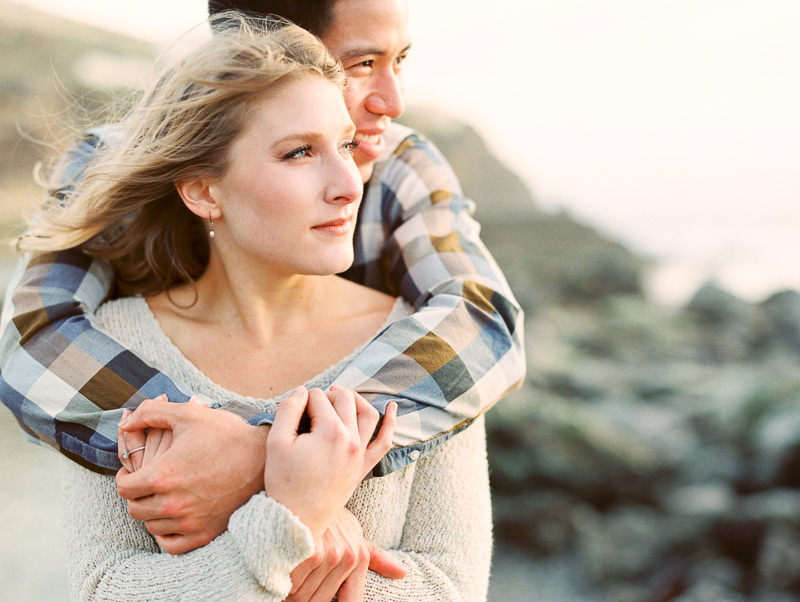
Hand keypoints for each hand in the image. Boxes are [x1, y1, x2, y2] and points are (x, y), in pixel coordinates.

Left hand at [115, 396, 268, 553]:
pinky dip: (166, 533)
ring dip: (152, 512)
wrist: (264, 459)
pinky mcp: (204, 534)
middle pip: (134, 508)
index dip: (125, 477)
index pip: (124, 487)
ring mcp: (189, 522)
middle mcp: (173, 503)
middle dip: (137, 494)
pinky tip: (174, 517)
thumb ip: (151, 413)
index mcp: (164, 475)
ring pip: (151, 526)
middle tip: (148, 482)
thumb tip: (126, 420)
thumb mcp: (189, 414)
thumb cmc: (227, 434)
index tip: (133, 472)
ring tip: (163, 496)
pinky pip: (170, 545)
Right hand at [264, 386, 396, 539]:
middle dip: (327, 395)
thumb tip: (302, 391)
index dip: (302, 400)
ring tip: (339, 396)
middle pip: (344, 399)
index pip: (318, 398)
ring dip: (355, 399)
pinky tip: (392, 407)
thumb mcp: (276, 442)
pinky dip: (390, 423)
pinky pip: (384, 442)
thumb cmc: (283, 482)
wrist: (296, 520)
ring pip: (368, 413)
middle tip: (310, 405)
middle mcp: (351, 440)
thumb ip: (288, 409)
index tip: (292, 414)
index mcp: (330, 432)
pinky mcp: (363, 468)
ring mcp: (360, 454)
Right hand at [287, 507, 406, 601]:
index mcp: (359, 559)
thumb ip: (377, 558)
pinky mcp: (311, 551)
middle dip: (303, 596)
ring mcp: (330, 555)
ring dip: (290, 589)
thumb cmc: (330, 518)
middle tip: (298, 578)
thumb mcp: (355, 535)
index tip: (320, 600)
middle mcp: (347, 558)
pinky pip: (290, 584)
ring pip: (300, 596)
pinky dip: (282, 579)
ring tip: (290, 568)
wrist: (309, 488)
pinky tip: (282, 564)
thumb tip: (403, 574)